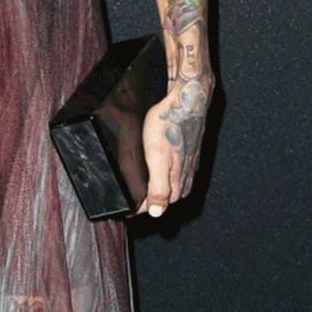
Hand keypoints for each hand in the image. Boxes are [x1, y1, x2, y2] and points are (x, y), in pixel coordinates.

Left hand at [133, 74, 212, 217]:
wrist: (187, 97)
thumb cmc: (170, 124)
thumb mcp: (157, 158)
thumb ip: (158, 188)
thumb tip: (157, 213)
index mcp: (179, 183)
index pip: (156, 207)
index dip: (137, 208)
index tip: (123, 208)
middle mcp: (186, 177)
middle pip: (164, 199)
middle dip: (147, 201)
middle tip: (128, 197)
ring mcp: (189, 164)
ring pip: (170, 185)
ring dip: (156, 189)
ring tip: (140, 186)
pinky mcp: (188, 152)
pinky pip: (174, 172)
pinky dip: (163, 174)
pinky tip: (157, 167)